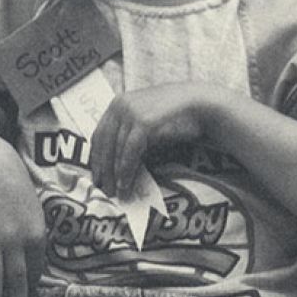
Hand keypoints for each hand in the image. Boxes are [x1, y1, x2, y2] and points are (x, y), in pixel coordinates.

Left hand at [89, 83, 217, 199]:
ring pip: (115, 149)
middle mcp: (120, 105)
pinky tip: (125, 184)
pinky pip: (129, 151)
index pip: (98, 134)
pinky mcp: (143, 121)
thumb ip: (129, 134)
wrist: (201, 105)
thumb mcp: (146, 123)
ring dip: (114, 174)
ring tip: (115, 193)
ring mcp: (131, 111)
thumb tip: (114, 162)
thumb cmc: (175, 117)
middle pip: (103, 143)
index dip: (95, 157)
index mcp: (117, 103)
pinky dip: (125, 170)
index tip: (96, 176)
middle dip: (102, 169)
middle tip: (102, 189)